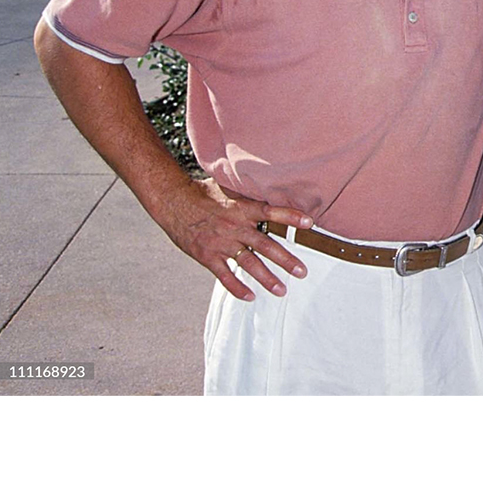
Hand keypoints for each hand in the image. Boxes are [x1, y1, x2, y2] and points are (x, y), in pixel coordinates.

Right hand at [152, 177, 314, 301]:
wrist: (173, 202)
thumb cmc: (203, 193)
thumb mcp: (229, 186)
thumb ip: (249, 193)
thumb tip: (271, 186)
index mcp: (242, 208)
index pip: (271, 211)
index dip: (290, 216)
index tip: (309, 223)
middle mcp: (235, 226)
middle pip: (265, 245)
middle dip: (285, 260)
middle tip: (302, 272)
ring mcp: (221, 243)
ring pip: (248, 264)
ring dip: (266, 279)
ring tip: (282, 290)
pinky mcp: (207, 256)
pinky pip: (224, 275)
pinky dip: (237, 287)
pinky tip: (250, 297)